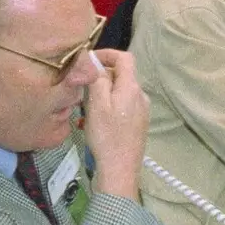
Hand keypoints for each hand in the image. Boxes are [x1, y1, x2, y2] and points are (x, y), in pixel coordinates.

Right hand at [82, 49, 148, 199]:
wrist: (120, 170)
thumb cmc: (107, 137)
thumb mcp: (96, 104)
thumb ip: (97, 79)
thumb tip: (94, 60)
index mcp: (132, 87)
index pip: (124, 57)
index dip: (107, 53)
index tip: (88, 60)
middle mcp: (141, 96)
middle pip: (122, 74)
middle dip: (102, 75)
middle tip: (82, 86)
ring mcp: (142, 110)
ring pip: (121, 91)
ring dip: (104, 91)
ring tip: (86, 105)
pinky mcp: (138, 124)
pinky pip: (123, 105)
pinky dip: (109, 104)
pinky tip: (97, 119)